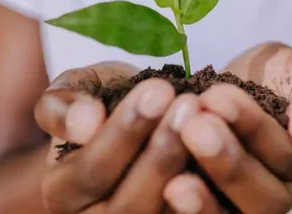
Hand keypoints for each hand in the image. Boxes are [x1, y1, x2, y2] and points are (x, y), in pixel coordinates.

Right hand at [34, 62, 200, 213]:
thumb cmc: (104, 104)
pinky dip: (212, 195)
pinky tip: (228, 151)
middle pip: (127, 206)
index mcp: (63, 192)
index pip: (90, 172)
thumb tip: (86, 124)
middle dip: (161, 153)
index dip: (124, 132)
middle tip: (190, 105)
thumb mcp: (78, 91)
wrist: (139, 125)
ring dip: (189, 170)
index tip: (159, 89)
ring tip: (209, 124)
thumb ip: (64, 103)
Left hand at [164, 43, 291, 213]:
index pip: (288, 154)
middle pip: (264, 197)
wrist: (236, 86)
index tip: (217, 96)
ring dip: (205, 197)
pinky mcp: (214, 206)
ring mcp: (245, 205)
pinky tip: (166, 187)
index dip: (253, 127)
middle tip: (194, 125)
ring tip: (176, 174)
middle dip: (228, 162)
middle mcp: (282, 192)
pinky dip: (188, 208)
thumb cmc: (269, 75)